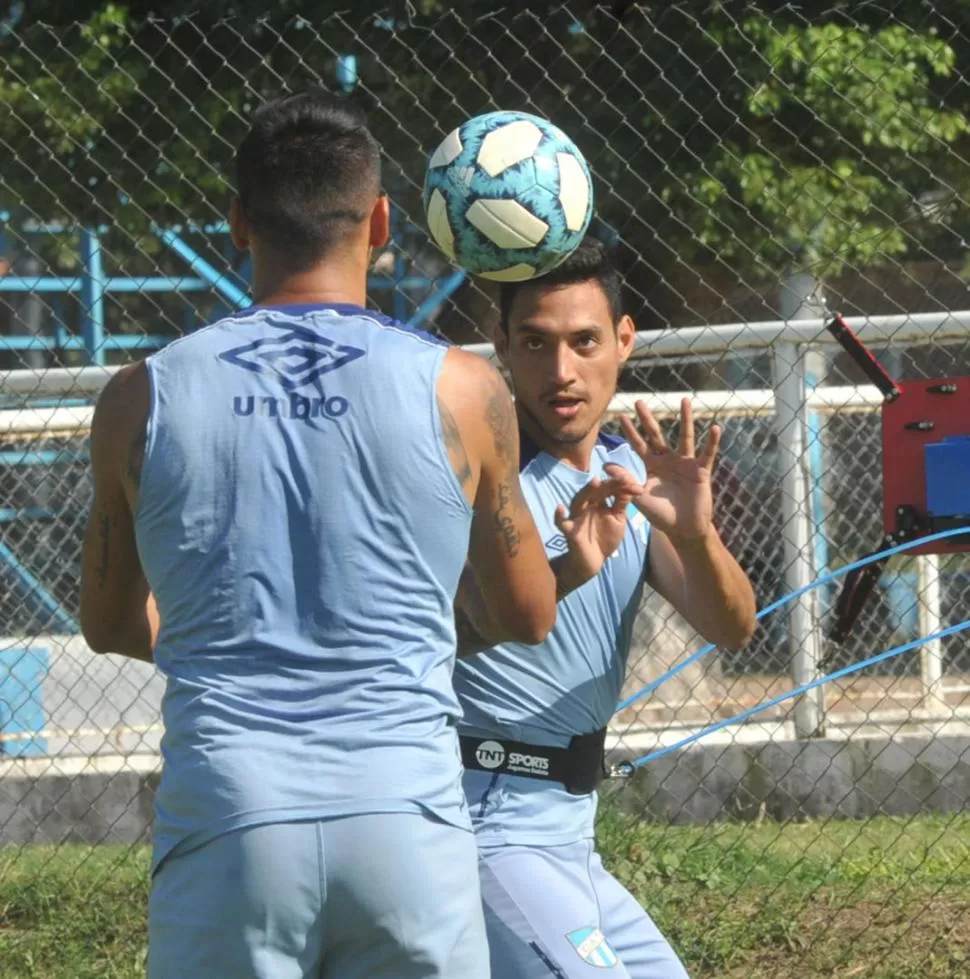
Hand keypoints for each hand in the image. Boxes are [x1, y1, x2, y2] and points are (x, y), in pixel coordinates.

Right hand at [553, 469, 643, 584]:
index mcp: (597, 502)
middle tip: (622, 479)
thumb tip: (634, 486)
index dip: (621, 486)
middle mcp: (586, 506)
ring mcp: (576, 517)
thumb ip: (622, 504)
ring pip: (578, 501)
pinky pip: (561, 523)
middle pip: (594, 491)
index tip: (637, 486)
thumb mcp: (617, 519)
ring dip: (586, 491)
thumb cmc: (605, 537)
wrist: (595, 560)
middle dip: (607, 484)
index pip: (607, 489)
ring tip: (595, 481)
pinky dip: (559, 516)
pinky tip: (560, 508)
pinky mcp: (569, 531)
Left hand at [611, 398, 719, 541]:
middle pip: (657, 435)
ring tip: (685, 400)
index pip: (638, 445)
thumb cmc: (660, 514)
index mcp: (652, 465)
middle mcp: (668, 460)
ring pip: (685, 437)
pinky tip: (715, 428)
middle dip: (648, 419)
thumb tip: (605, 465)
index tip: (621, 416)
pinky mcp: (701, 470)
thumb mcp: (639, 497)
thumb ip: (625, 480)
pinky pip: (707, 453)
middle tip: (639, 402)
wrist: (683, 529)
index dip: (630, 432)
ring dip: (686, 419)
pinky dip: (712, 442)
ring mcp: (685, 463)